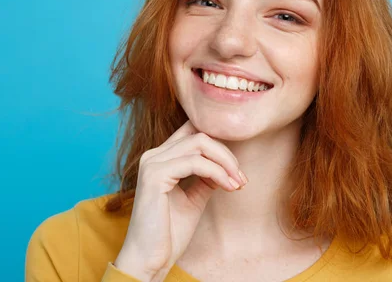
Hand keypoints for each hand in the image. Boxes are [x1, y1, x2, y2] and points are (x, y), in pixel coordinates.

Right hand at [113, 120, 247, 280]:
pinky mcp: (154, 175)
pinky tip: (229, 187)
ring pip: (200, 143)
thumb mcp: (194, 197)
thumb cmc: (169, 232)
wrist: (150, 259)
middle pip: (200, 134)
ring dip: (226, 162)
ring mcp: (152, 163)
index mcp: (161, 158)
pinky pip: (195, 163)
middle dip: (227, 154)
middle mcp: (154, 155)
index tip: (236, 168)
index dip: (219, 142)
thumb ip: (207, 177)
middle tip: (242, 178)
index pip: (193, 131)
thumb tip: (227, 165)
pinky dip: (217, 173)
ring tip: (238, 183)